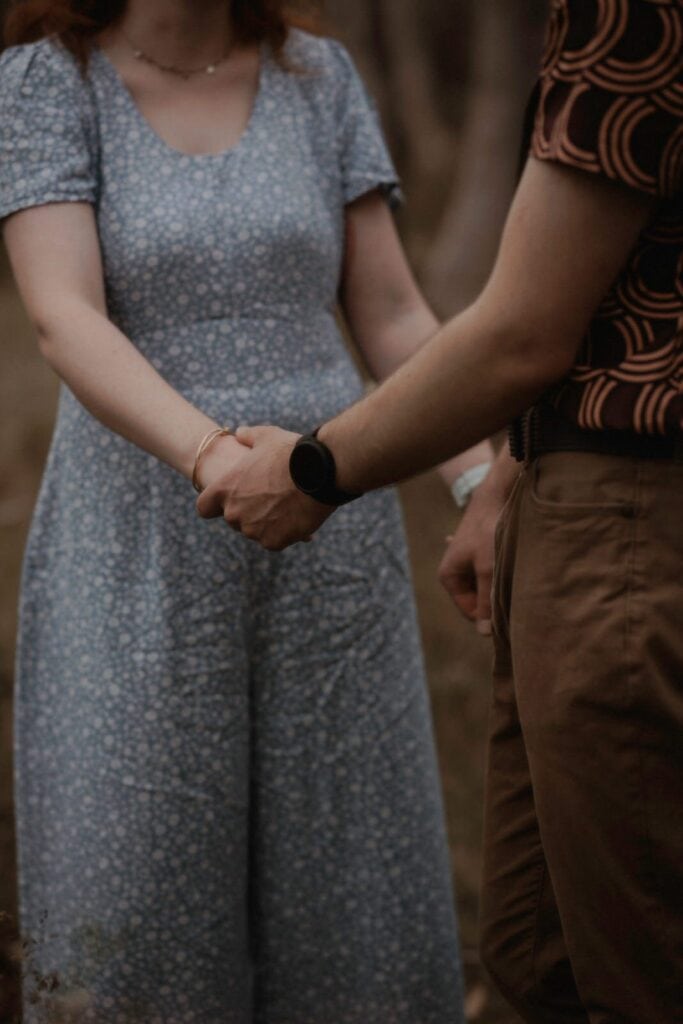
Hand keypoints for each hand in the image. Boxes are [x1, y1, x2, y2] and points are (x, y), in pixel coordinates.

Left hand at [195, 425, 332, 550]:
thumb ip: (248, 436)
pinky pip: (273, 541)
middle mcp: (234, 512)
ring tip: (286, 505)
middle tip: (269, 498)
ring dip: (265, 522)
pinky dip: (282, 533)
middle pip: (233, 520)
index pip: (204, 508)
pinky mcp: (273, 542)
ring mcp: (253, 530)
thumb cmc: (290, 452)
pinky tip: (295, 517)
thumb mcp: (266, 436)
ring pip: (255, 531)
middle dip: (247, 512)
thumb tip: (240, 433)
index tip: (227, 501)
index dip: (214, 505)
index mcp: (225, 488)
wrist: (318, 472)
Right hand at [438, 483, 504, 635]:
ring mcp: (466, 561)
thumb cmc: (489, 531)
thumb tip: (486, 633)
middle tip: (516, 590)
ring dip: (500, 583)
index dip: (490, 615)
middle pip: (478, 599)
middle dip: (495, 597)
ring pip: (486, 585)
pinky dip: (501, 570)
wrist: (496, 495)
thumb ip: (486, 602)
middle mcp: (454, 570)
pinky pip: (490, 571)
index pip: (471, 613)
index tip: (512, 611)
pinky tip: (508, 559)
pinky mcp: (478, 552)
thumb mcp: (488, 569)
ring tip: (514, 572)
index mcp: (448, 577)